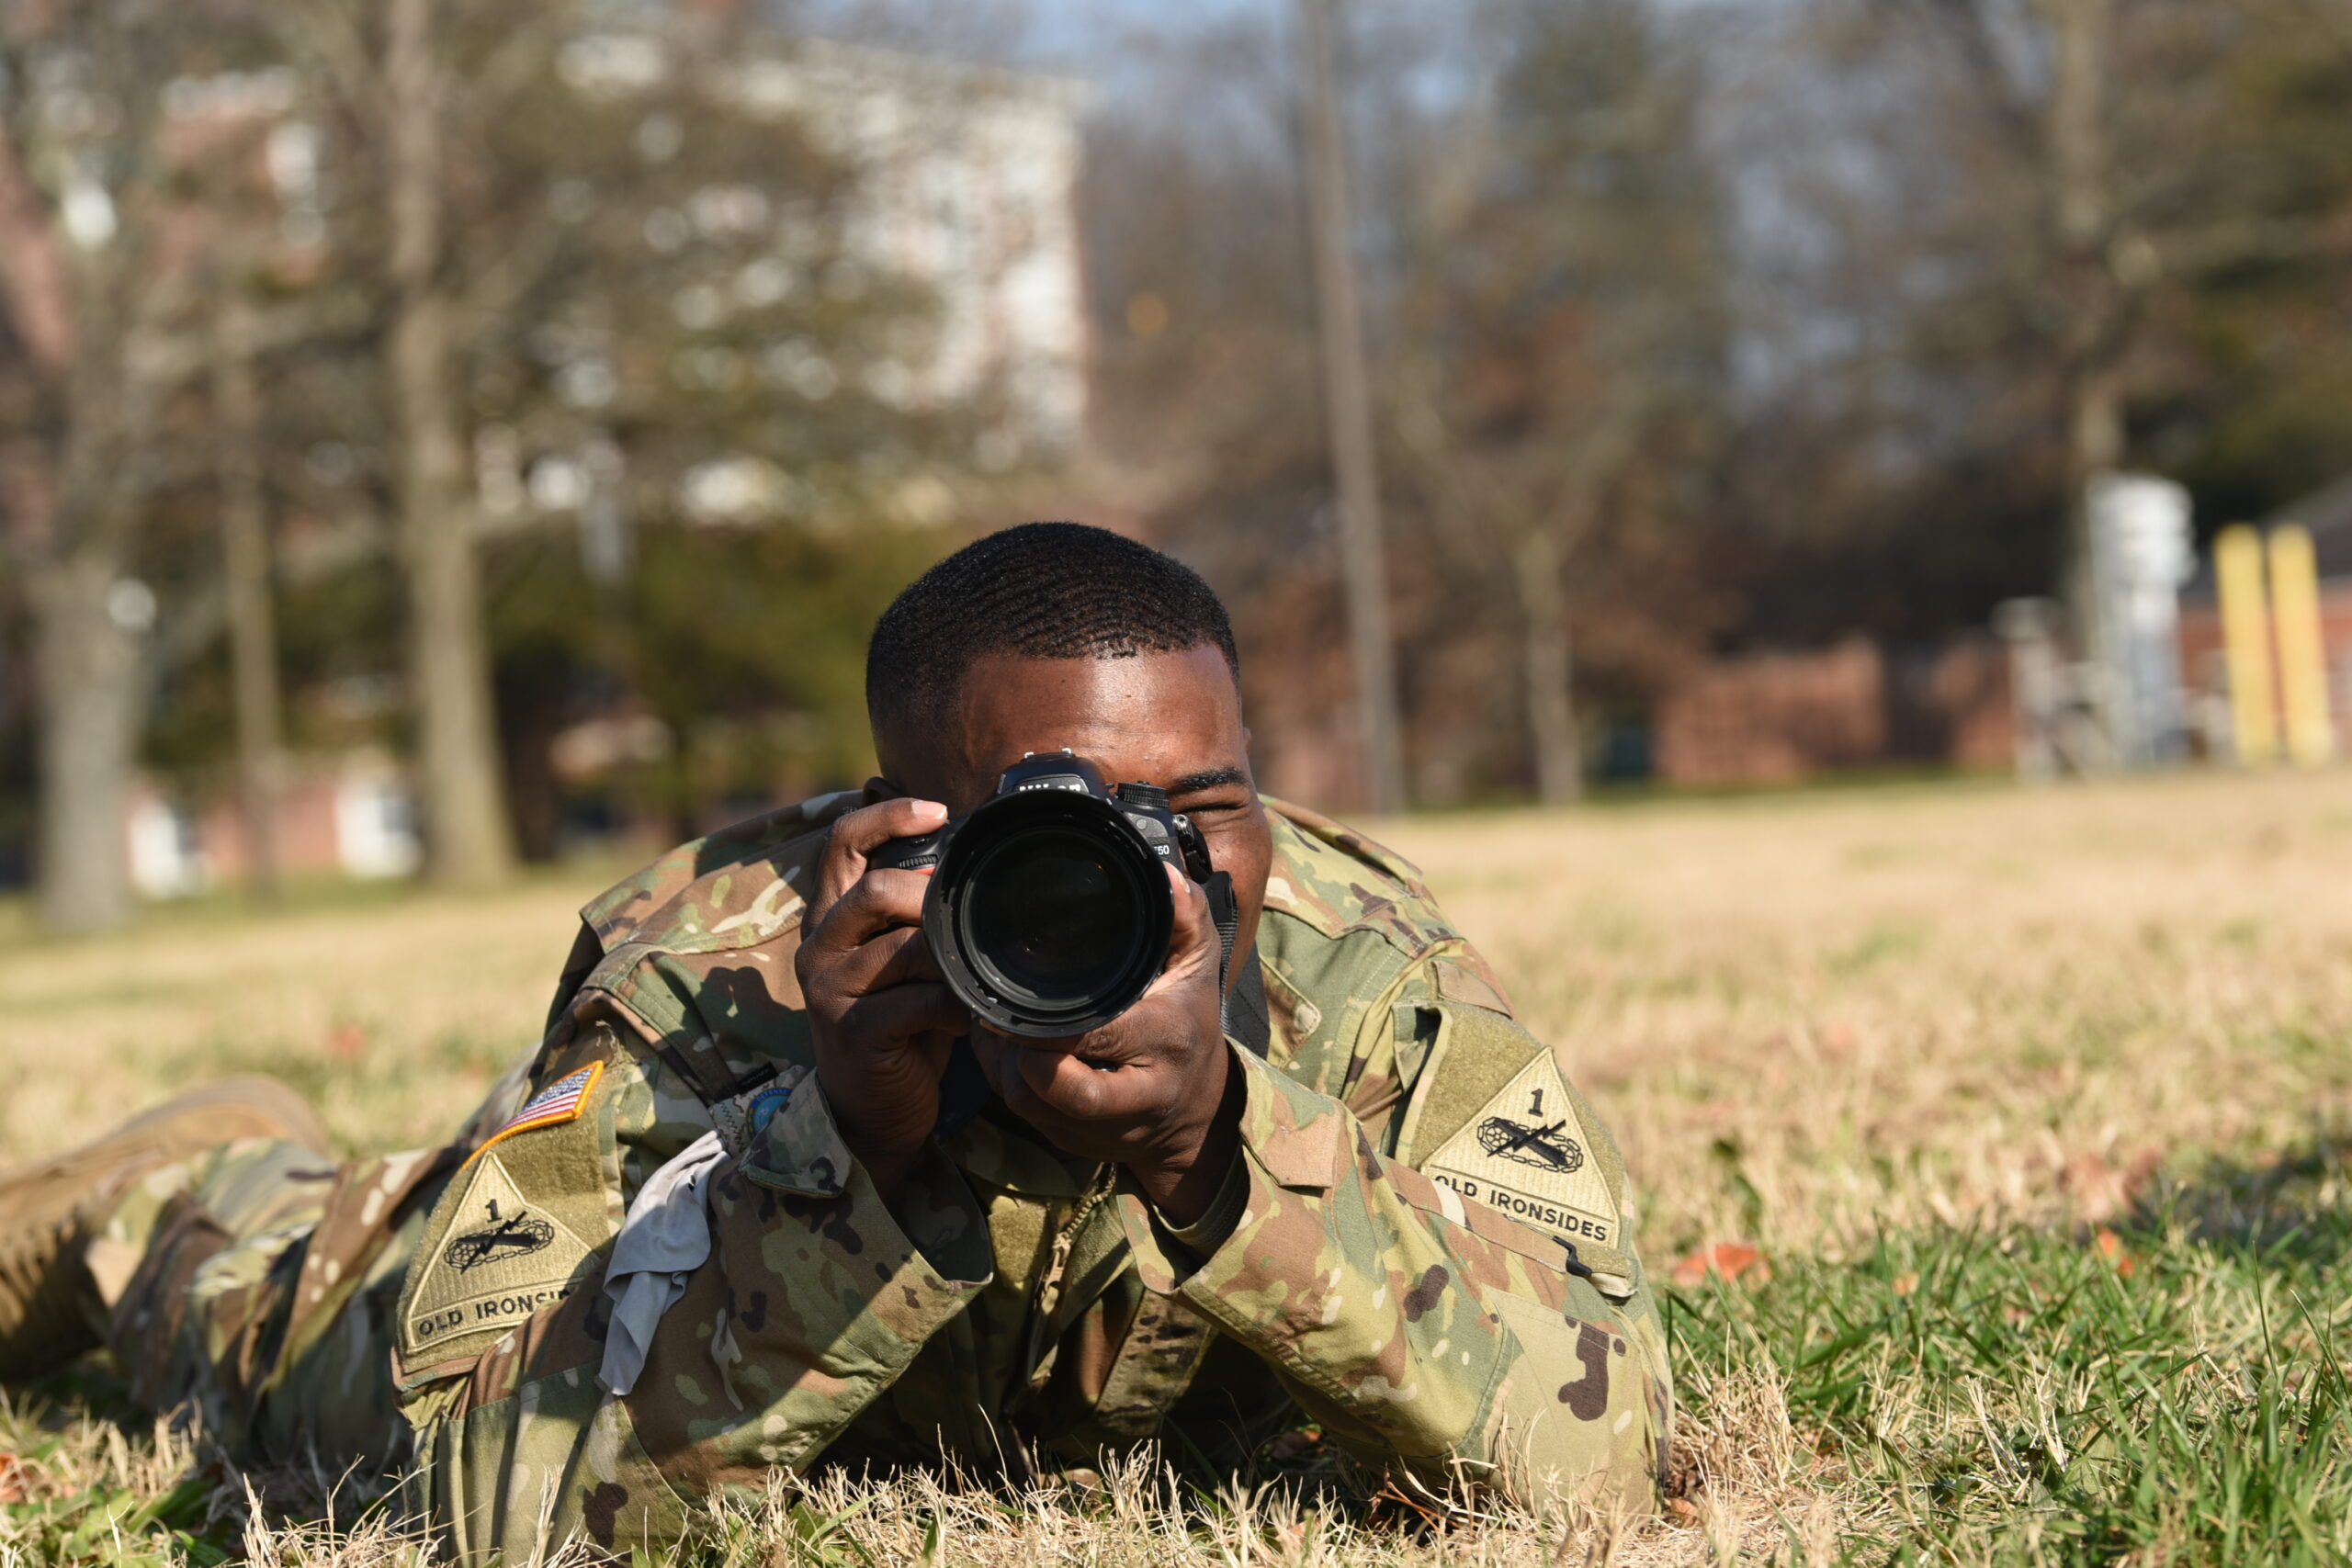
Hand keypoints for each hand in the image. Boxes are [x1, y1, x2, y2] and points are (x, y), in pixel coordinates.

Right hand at [795, 797, 968, 1196]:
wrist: (873, 1109)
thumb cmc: (900, 1024)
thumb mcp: (903, 960)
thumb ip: (918, 916)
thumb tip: (971, 863)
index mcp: (831, 916)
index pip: (843, 841)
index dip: (888, 815)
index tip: (939, 811)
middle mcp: (819, 945)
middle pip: (874, 889)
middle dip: (932, 900)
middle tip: (969, 924)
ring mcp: (829, 989)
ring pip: (903, 947)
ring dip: (954, 961)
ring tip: (975, 979)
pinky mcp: (852, 1031)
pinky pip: (917, 1001)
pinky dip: (955, 1007)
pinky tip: (967, 1018)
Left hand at [970, 863, 1242, 1224]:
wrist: (1197, 1116)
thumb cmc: (1190, 1026)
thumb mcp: (1199, 967)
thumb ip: (1184, 917)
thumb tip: (1159, 871)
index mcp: (1164, 1040)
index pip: (1098, 1037)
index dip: (1048, 1026)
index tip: (1019, 1001)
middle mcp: (1137, 1092)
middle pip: (1058, 1087)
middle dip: (1018, 1052)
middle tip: (1000, 1015)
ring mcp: (1102, 1125)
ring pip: (1029, 1103)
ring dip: (1003, 1065)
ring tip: (998, 1025)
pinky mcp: (1074, 1144)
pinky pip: (1024, 1115)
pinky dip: (1005, 1081)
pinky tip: (1004, 1049)